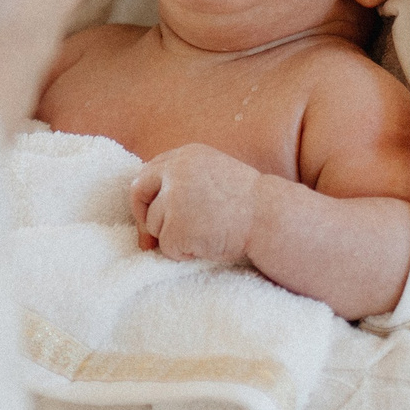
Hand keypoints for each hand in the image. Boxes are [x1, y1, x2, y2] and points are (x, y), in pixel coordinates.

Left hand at [131, 144, 263, 263]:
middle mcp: (175, 172)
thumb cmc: (249, 204)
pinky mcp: (176, 227)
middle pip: (138, 193)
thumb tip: (151, 205)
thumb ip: (184, 180)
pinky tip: (208, 245)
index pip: (149, 172)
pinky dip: (183, 253)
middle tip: (148, 239)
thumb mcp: (213, 176)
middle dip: (142, 217)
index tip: (149, 212)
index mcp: (186, 155)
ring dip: (172, 237)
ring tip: (205, 234)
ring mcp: (174, 199)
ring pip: (153, 225)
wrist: (270, 219)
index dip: (146, 195)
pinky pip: (167, 248)